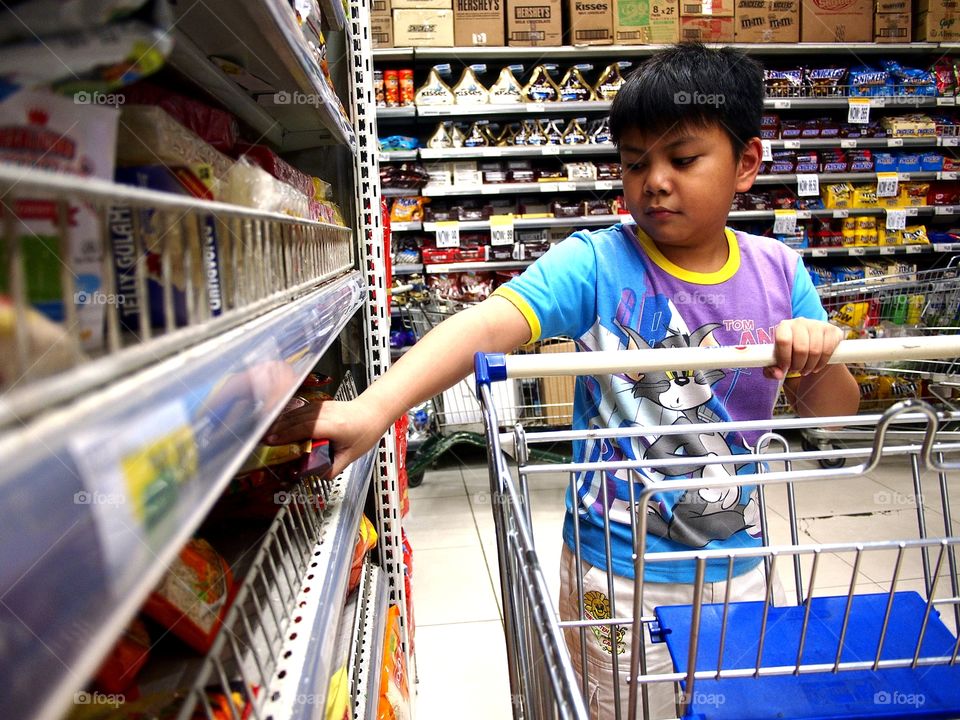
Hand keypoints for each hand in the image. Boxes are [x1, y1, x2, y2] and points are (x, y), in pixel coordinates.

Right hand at [266, 398, 390, 477]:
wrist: (374, 412)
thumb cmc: (365, 431)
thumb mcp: (351, 456)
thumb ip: (333, 468)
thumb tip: (317, 476)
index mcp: (335, 426)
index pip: (306, 428)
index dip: (287, 434)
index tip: (273, 441)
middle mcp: (327, 413)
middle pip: (297, 419)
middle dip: (278, 429)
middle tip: (264, 440)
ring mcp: (323, 407)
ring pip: (297, 413)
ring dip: (281, 422)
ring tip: (268, 433)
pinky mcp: (320, 405)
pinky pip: (300, 410)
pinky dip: (288, 417)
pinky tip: (280, 425)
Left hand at [764, 318, 843, 380]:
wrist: (810, 349)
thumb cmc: (789, 355)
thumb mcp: (777, 363)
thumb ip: (771, 370)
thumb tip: (778, 374)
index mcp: (784, 326)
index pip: (783, 340)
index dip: (784, 358)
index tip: (785, 368)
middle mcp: (800, 322)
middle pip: (801, 348)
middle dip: (798, 365)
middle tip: (796, 370)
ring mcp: (818, 324)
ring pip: (815, 351)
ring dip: (810, 366)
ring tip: (805, 369)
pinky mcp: (832, 330)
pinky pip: (828, 350)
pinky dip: (822, 363)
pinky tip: (816, 366)